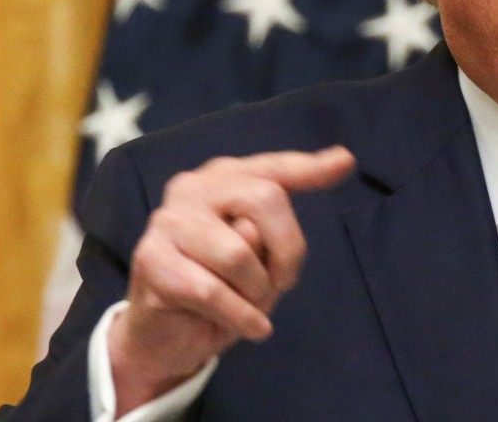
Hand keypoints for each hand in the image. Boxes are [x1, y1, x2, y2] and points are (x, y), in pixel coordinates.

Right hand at [107, 146, 355, 414]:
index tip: (346, 161)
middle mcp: (193, 187)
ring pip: (238, 253)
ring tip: (249, 305)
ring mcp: (168, 220)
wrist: (164, 335)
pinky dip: (241, 317)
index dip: (311, 168)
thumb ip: (277, 228)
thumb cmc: (222, 286)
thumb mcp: (260, 258)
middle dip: (286, 251)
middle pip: (265, 200)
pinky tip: (250, 328)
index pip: (275, 169)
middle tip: (280, 284)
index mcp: (225, 178)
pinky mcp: (151, 260)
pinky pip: (212, 292)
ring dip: (256, 291)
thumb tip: (302, 189)